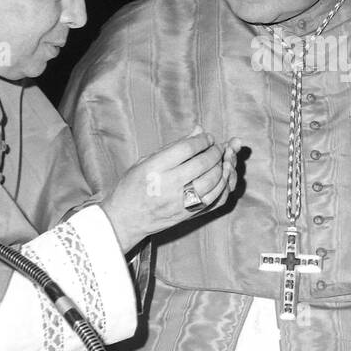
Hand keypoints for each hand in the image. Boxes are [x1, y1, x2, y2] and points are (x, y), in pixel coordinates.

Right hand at [100, 129, 243, 251]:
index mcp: (156, 168)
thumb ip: (174, 146)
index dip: (202, 140)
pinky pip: (215, 200)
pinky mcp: (189, 214)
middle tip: (217, 147)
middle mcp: (170, 185)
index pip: (187, 149)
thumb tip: (198, 130)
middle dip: (216, 151)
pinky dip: (224, 186)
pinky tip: (224, 177)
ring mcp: (181, 202)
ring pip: (213, 182)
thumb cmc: (133, 187)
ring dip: (223, 167)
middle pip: (203, 164)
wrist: (126, 220)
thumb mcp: (146, 161)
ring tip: (223, 159)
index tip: (207, 137)